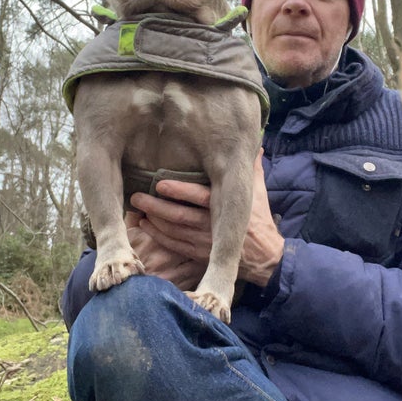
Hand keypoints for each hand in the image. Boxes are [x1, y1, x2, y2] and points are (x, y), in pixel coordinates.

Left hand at [130, 152, 284, 287]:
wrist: (265, 257)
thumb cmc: (260, 220)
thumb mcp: (258, 192)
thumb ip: (252, 167)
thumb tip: (254, 143)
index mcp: (227, 208)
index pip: (199, 197)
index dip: (179, 191)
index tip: (159, 183)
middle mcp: (213, 226)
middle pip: (180, 216)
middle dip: (156, 207)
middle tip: (136, 197)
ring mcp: (205, 243)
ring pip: (174, 232)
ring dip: (153, 221)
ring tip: (136, 210)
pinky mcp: (199, 255)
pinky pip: (175, 246)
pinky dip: (158, 236)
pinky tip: (145, 226)